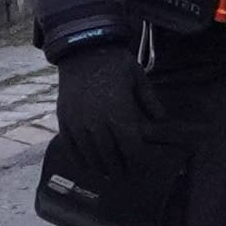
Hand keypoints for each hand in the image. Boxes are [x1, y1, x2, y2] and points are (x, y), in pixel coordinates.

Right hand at [54, 31, 156, 162]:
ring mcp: (79, 122)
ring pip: (91, 155)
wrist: (83, 49)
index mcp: (120, 113)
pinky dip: (79, 159)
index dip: (137, 161)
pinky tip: (86, 165)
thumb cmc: (115, 63)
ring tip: (107, 175)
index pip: (131, 148)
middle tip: (124, 176)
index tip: (140, 166)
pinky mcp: (65, 119)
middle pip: (111, 156)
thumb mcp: (138, 77)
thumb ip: (150, 100)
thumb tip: (161, 120)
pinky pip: (71, 146)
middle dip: (119, 169)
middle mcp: (98, 122)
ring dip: (100, 168)